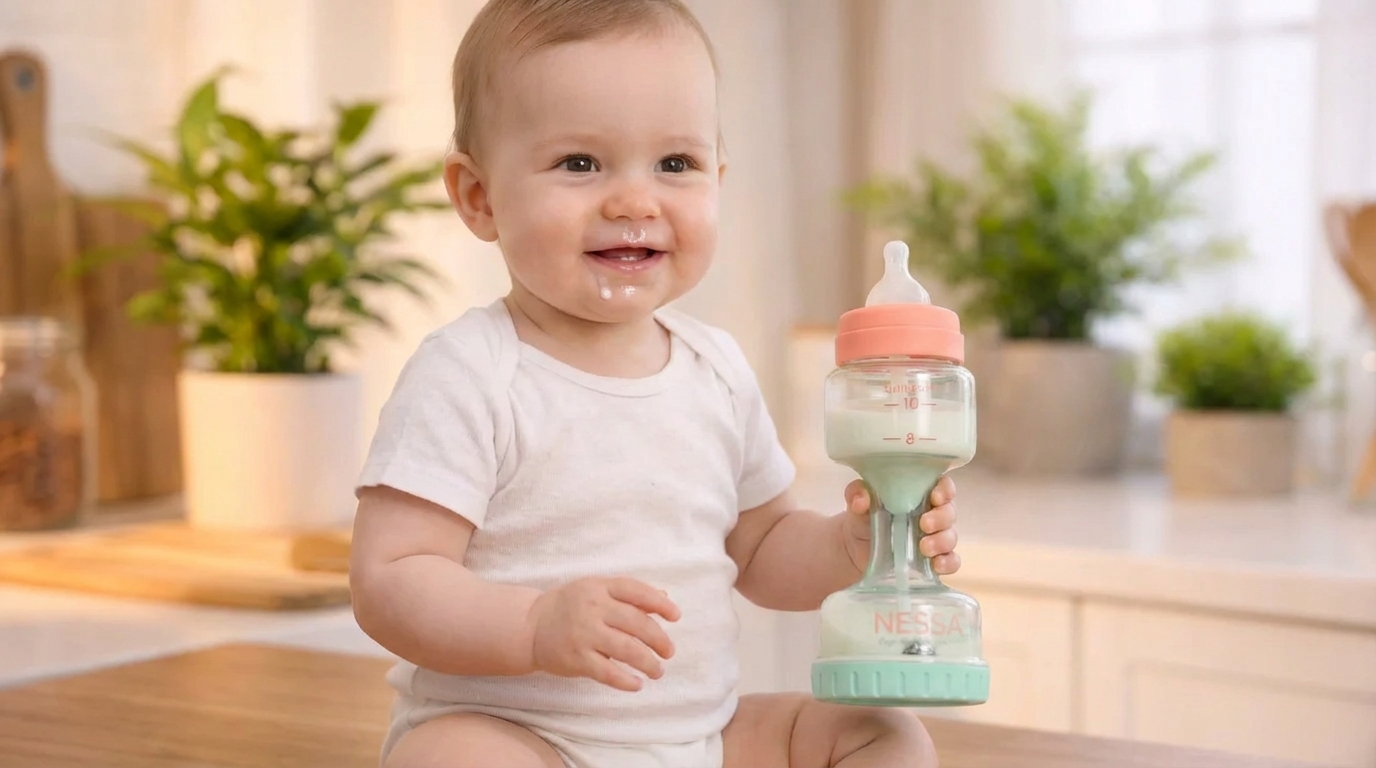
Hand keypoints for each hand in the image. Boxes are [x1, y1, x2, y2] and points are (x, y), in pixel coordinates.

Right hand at [526, 576, 680, 691]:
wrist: (530, 625)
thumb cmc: (570, 606)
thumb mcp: (596, 590)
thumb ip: (628, 594)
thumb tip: (664, 597)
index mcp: (599, 587)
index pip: (636, 591)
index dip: (659, 603)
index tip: (676, 616)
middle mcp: (592, 607)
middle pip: (636, 622)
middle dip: (659, 639)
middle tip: (669, 652)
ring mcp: (584, 633)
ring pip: (626, 649)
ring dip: (648, 662)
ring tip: (658, 671)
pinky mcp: (576, 658)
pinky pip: (607, 672)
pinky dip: (625, 680)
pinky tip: (637, 684)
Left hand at [842, 476, 959, 574]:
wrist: (854, 548)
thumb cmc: (863, 517)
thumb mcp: (857, 503)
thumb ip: (857, 494)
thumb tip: (861, 498)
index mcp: (919, 494)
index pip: (943, 486)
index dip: (945, 490)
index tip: (935, 497)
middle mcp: (932, 514)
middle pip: (949, 512)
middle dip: (941, 518)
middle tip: (924, 524)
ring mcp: (934, 538)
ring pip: (951, 537)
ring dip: (942, 541)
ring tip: (924, 548)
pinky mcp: (933, 560)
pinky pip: (951, 561)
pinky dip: (948, 563)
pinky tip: (937, 565)